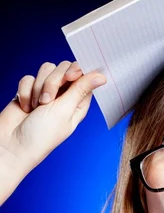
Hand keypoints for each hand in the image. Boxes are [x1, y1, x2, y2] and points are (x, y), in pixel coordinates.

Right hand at [0, 60, 105, 176]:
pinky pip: (28, 78)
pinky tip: (26, 107)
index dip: (76, 71)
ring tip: (36, 107)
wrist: (13, 143)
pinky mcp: (29, 91)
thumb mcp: (65, 111)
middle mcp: (64, 95)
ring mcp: (46, 92)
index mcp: (78, 102)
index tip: (69, 77)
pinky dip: (25, 92)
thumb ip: (81, 89)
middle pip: (64, 68)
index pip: (84, 75)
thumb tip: (101, 76)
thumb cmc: (42, 135)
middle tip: (47, 100)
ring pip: (46, 70)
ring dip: (38, 88)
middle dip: (53, 81)